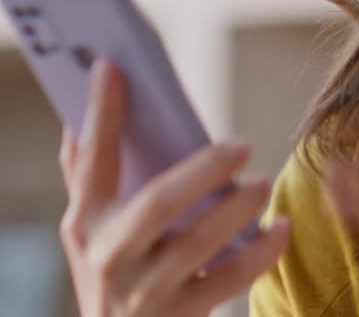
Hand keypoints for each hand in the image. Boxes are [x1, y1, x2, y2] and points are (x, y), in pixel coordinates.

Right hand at [57, 59, 290, 315]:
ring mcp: (145, 291)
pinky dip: (261, 253)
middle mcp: (111, 256)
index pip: (92, 159)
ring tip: (263, 183)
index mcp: (85, 223)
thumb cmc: (109, 274)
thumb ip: (84, 177)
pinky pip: (229, 281)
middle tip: (241, 145)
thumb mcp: (85, 233)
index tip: (113, 67)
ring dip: (236, 209)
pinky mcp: (180, 316)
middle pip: (157, 204)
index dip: (102, 113)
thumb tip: (77, 117)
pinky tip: (281, 227)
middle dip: (201, 171)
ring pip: (198, 244)